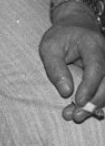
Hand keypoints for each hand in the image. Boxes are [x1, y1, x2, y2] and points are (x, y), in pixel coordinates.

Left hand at [41, 4, 104, 122]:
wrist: (76, 28)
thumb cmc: (61, 38)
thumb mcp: (50, 47)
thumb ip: (55, 68)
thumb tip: (66, 92)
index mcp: (93, 45)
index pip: (96, 68)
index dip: (90, 87)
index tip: (79, 102)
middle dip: (93, 102)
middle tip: (75, 116)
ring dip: (95, 106)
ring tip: (76, 116)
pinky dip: (96, 102)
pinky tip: (85, 112)